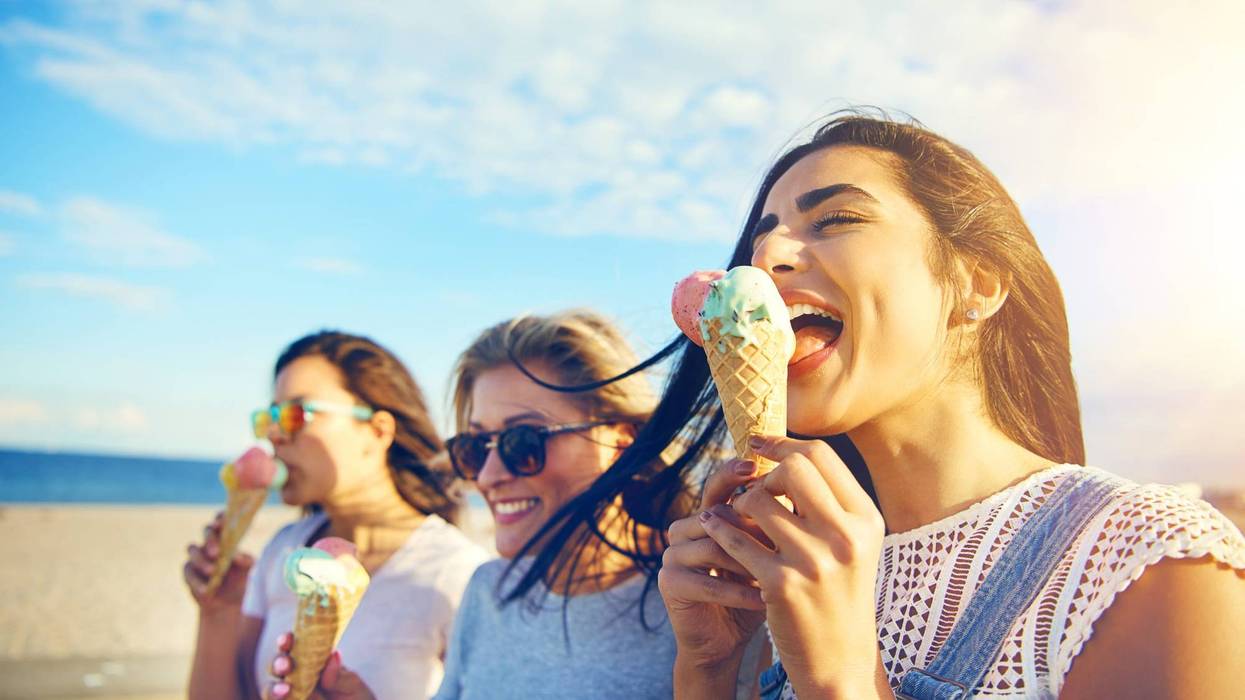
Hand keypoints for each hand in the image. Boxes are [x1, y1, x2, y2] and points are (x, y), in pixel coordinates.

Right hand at [183, 511, 252, 612]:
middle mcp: (211, 543)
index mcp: (227, 537)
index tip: (222, 522)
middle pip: (207, 531)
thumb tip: (238, 557)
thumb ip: (246, 561)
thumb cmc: (241, 579)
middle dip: (210, 540)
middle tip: (216, 552)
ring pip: (193, 549)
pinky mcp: (189, 572)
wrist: (230, 603)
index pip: (222, 521)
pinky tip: (206, 590)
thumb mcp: (248, 571)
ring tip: (212, 571)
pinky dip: (197, 581)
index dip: (221, 518)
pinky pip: (188, 572)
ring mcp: (198, 556)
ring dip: (201, 560)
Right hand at [268, 632, 375, 699]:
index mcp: (308, 662)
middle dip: (278, 663)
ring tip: (285, 689)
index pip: (292, 648)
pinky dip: (278, 699)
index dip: (286, 641)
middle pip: (276, 667)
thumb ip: (339, 676)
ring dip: (274, 688)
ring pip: (270, 691)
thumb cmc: (355, 698)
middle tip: (286, 665)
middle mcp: (293, 679)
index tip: (288, 638)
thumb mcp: (353, 686)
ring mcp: (289, 695)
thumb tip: (332, 655)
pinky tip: (287, 697)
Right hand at [658, 459, 768, 672]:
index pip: (720, 484)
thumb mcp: (770, 556)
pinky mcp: (668, 582)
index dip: (735, 475)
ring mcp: (673, 554)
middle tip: (785, 542)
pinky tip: (764, 601)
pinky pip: (706, 582)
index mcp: (709, 516)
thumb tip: (808, 493)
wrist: (726, 641)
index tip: (758, 470)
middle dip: (753, 529)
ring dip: (749, 563)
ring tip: (779, 575)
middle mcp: (686, 529)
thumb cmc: (756, 593)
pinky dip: (738, 593)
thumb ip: (779, 526)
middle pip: (718, 515)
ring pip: (713, 546)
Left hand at [702, 435, 888, 697]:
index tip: (758, 444)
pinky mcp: (781, 584)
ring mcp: (814, 561)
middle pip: (794, 467)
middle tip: (755, 489)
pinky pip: (736, 537)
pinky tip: (714, 527)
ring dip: (739, 503)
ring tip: (735, 514)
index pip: (821, 455)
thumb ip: (828, 503)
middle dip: (766, 472)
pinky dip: (721, 528)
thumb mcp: (852, 545)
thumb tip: (786, 454)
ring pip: (758, 499)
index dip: (783, 443)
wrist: (839, 661)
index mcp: (866, 520)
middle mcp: (845, 537)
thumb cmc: (839, 595)